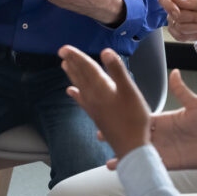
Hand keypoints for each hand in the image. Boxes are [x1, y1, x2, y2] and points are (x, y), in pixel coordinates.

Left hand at [59, 45, 149, 159]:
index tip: (64, 48)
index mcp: (101, 88)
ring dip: (72, 75)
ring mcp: (93, 107)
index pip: (86, 68)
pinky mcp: (96, 116)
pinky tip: (70, 92)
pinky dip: (75, 94)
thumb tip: (105, 51)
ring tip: (64, 65)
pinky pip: (82, 100)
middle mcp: (93, 97)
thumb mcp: (129, 91)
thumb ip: (117, 71)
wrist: (131, 147)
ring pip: (80, 86)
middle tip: (61, 52)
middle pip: (81, 76)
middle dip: (72, 63)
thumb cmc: (134, 118)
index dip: (76, 56)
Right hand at [104, 69, 196, 170]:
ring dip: (125, 152)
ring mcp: (163, 149)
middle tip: (100, 133)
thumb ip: (181, 90)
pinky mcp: (168, 162)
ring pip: (139, 150)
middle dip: (119, 134)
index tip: (110, 111)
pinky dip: (138, 166)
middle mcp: (160, 134)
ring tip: (108, 156)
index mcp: (163, 119)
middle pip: (134, 133)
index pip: (139, 116)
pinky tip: (126, 167)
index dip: (125, 114)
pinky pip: (149, 164)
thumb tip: (175, 72)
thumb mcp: (196, 104)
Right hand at [159, 0, 196, 43]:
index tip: (177, 12)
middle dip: (193, 18)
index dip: (168, 6)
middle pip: (175, 16)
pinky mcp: (177, 34)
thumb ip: (189, 0)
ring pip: (179, 27)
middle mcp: (172, 9)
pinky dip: (195, 33)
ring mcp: (173, 22)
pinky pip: (181, 36)